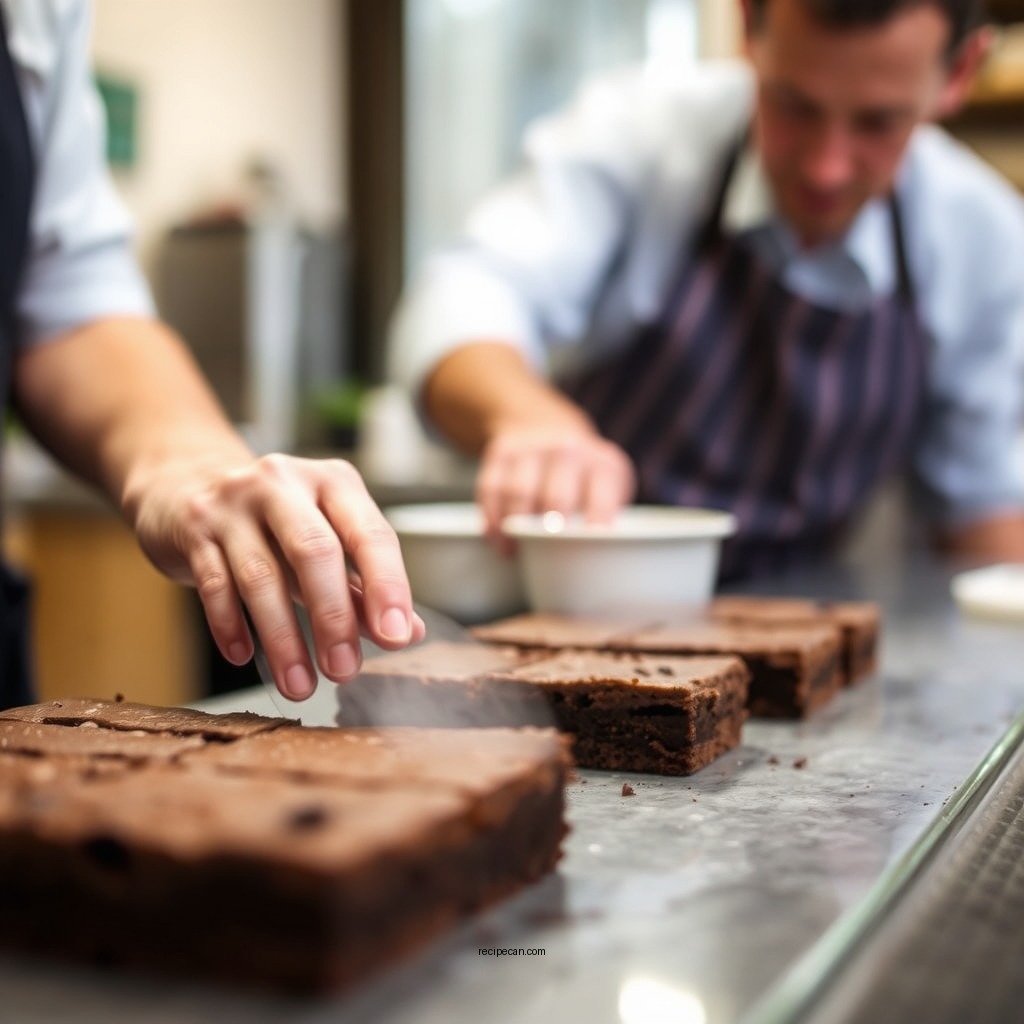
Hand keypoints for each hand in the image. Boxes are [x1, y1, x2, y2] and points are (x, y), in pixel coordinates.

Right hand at [127, 453, 424, 700]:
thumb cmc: (274, 521)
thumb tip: (407, 632)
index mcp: (333, 483)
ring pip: (261, 576)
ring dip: (283, 638)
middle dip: (332, 617)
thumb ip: (364, 585)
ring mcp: (234, 503)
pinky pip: (214, 583)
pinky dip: (230, 625)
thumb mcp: (325, 540)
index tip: (395, 637)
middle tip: (344, 670)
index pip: (370, 534)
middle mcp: (284, 483)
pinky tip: (244, 657)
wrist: (187, 481)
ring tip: (299, 684)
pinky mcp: (194, 526)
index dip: (387, 587)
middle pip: (315, 551)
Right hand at [476, 426, 635, 548]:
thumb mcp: (607, 487)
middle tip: (545, 556)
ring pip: (518, 493)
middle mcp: (568, 450)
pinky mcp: (502, 452)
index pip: (601, 499)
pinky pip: (491, 488)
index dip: (593, 527)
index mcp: (602, 465)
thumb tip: (595, 559)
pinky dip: (491, 517)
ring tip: (513, 551)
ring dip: (513, 528)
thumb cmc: (581, 474)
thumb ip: (606, 517)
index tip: (585, 551)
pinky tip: (495, 536)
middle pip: (556, 497)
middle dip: (548, 531)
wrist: (546, 426)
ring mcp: (532, 448)